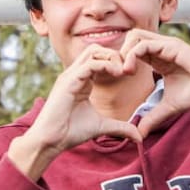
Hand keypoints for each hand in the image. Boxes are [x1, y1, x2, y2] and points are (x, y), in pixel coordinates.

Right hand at [8, 45, 142, 180]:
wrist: (50, 140)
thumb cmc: (70, 132)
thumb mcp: (102, 127)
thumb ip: (120, 127)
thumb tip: (139, 137)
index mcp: (81, 80)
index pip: (99, 57)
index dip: (116, 61)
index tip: (129, 74)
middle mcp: (75, 74)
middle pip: (96, 49)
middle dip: (115, 55)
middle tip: (128, 71)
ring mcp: (70, 76)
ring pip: (93, 51)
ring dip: (111, 57)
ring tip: (123, 72)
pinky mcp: (68, 82)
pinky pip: (89, 64)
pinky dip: (105, 65)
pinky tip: (117, 74)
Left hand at [120, 30, 189, 136]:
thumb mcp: (169, 107)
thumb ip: (153, 117)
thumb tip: (140, 133)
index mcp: (159, 58)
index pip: (134, 49)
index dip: (123, 61)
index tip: (119, 79)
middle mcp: (161, 48)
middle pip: (131, 37)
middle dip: (120, 53)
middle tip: (119, 73)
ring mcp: (166, 45)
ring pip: (135, 36)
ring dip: (124, 53)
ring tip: (124, 72)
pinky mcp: (171, 46)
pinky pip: (143, 44)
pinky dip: (132, 55)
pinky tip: (131, 71)